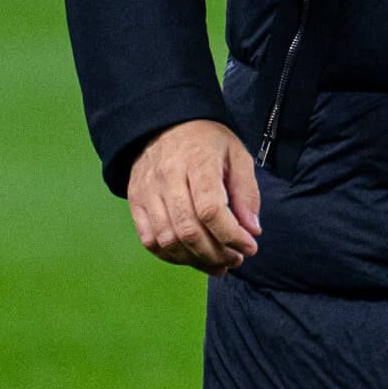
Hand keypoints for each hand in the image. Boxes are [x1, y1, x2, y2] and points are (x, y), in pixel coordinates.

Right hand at [125, 119, 260, 272]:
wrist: (165, 124)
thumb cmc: (206, 141)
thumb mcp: (237, 155)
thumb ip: (247, 193)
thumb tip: (252, 230)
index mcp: (197, 161)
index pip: (210, 209)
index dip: (232, 236)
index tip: (250, 247)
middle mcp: (168, 176)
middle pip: (188, 229)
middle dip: (216, 254)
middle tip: (235, 260)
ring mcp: (147, 190)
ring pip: (168, 239)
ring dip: (196, 260)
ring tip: (218, 264)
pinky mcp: (135, 201)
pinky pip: (149, 240)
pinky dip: (172, 256)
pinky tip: (192, 257)